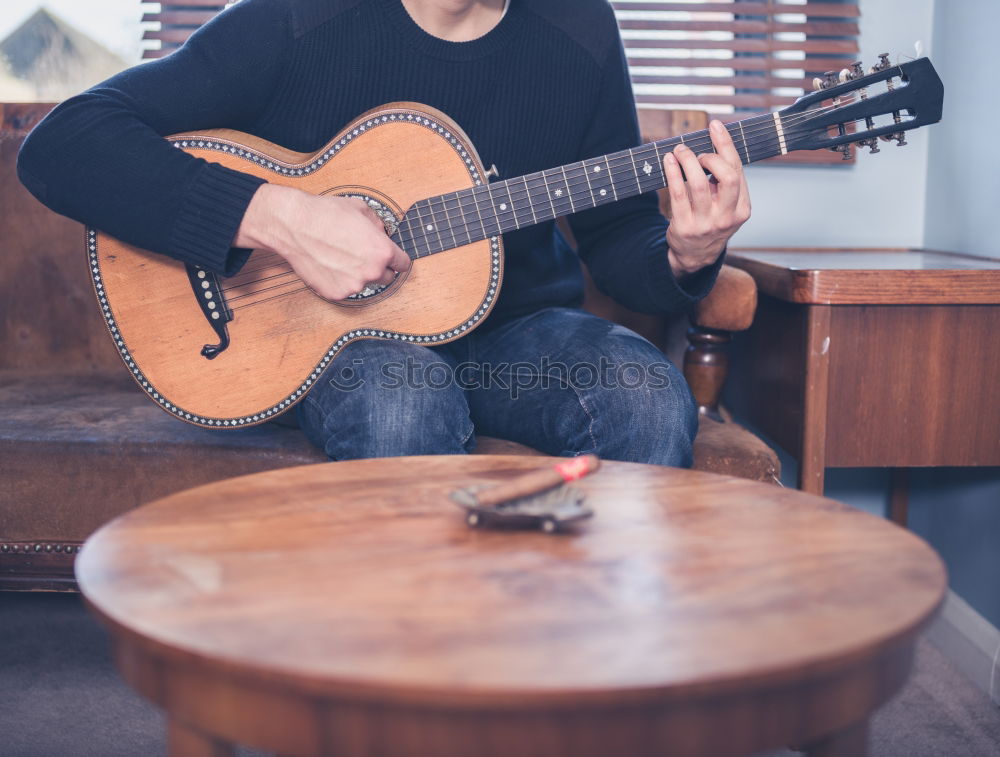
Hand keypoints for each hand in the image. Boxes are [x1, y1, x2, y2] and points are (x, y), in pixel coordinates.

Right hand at [234, 184, 410, 300]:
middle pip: (387, 277)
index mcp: (382, 251)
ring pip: (364, 284)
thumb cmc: (326, 214)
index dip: (397, 259)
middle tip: (362, 255)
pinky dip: (339, 280)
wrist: (294, 225)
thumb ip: (378, 224)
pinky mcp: (336, 293)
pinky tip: (329, 264)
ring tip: (340, 256)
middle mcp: (371, 272)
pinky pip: (344, 289)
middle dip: (379, 267)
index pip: (403, 264)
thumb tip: (381, 232)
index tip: (393, 259)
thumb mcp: (361, 209)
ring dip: (358, 274)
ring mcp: (353, 285)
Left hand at [662, 119, 750, 276]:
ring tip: (680, 150)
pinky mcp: (684, 227)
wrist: (695, 256)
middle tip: (698, 153)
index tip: (715, 126)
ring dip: (688, 161)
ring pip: (699, 184)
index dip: (726, 145)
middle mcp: (726, 217)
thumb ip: (726, 182)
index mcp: (742, 209)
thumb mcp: (727, 207)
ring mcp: (705, 224)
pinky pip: (677, 194)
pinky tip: (669, 161)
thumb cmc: (711, 222)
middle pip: (727, 177)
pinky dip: (673, 173)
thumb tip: (714, 144)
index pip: (737, 171)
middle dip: (711, 157)